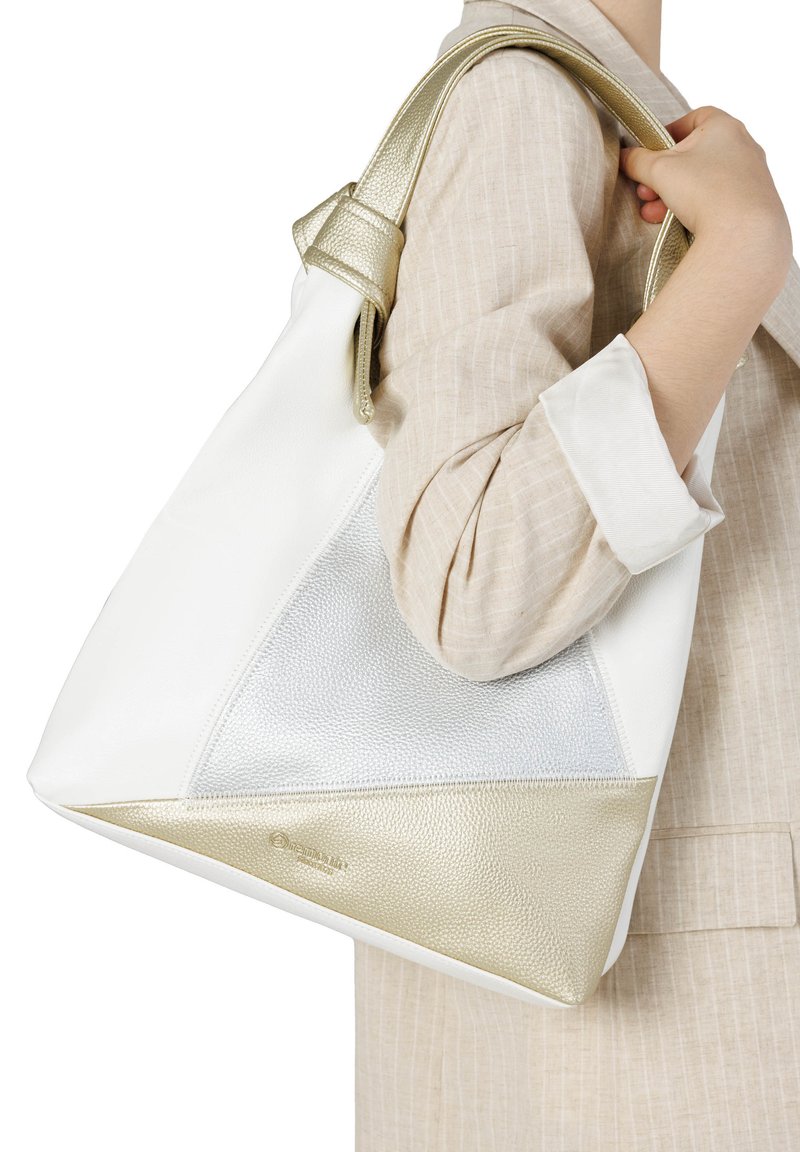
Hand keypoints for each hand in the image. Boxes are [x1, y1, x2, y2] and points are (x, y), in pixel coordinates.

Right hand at [619, 106, 790, 266]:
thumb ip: (637, 160)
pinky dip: (695, 207)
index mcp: (724, 126)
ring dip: (673, 195)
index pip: (693, 118)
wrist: (744, 233)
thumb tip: (625, 156)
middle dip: (664, 175)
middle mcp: (743, 146)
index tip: (651, 153)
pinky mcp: (753, 201)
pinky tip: (675, 222)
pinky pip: (717, 198)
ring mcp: (751, 174)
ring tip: (653, 213)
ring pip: (703, 179)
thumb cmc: (706, 191)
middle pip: (694, 154)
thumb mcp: (659, 171)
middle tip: (645, 191)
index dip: (667, 134)